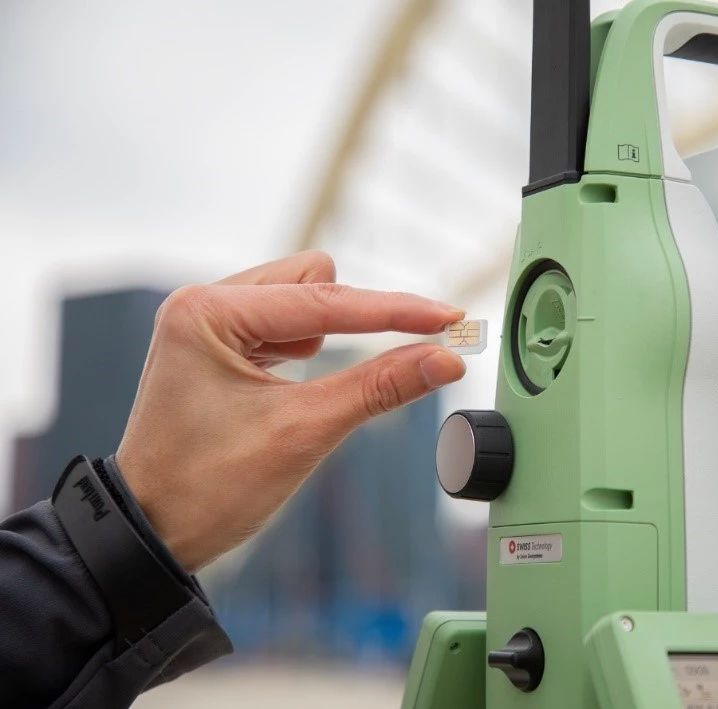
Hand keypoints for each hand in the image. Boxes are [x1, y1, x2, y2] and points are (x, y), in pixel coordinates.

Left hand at [116, 251, 465, 571]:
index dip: (395, 312)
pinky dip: (309, 348)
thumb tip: (444, 360)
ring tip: (310, 392)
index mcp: (208, 312)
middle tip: (394, 361)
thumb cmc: (208, 489)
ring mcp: (208, 324)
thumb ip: (380, 387)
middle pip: (314, 281)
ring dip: (329, 335)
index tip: (448, 320)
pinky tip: (299, 384)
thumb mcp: (305, 432)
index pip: (325, 301)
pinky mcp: (218, 346)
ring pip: (302, 300)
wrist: (153, 536)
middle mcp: (203, 304)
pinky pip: (284, 325)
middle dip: (355, 320)